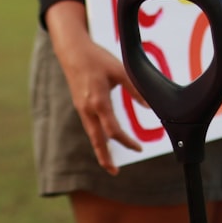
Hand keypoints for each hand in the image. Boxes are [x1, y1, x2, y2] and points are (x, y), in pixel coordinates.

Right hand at [46, 1, 142, 175]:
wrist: (72, 51)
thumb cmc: (96, 58)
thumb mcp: (120, 71)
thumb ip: (136, 89)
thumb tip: (149, 107)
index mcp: (98, 101)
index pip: (113, 130)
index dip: (127, 142)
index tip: (139, 148)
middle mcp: (88, 108)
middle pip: (96, 140)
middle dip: (105, 157)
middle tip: (114, 172)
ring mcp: (81, 108)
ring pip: (91, 134)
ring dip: (100, 149)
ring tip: (109, 162)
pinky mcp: (80, 104)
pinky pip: (89, 126)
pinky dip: (96, 136)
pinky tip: (102, 140)